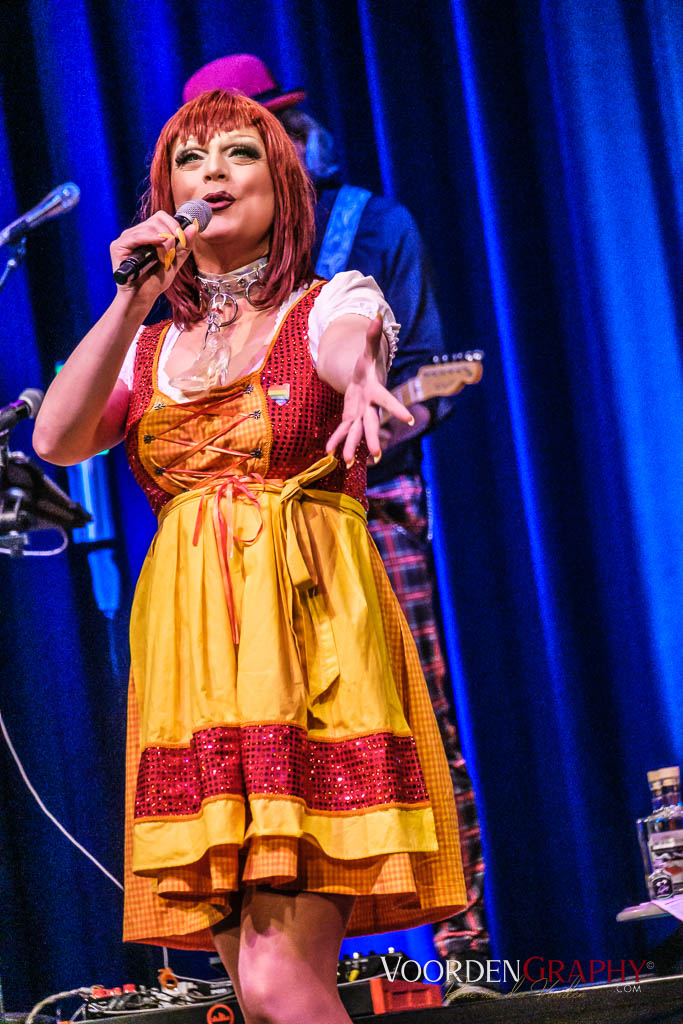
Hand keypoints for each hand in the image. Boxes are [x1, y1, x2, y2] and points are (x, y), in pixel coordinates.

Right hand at [110, 211, 198, 308]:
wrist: (142, 297)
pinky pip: (136, 236)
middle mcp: (135, 233)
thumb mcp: (174, 262)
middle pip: (156, 220)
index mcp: (147, 234)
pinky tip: (159, 244)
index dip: (173, 224)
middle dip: (170, 234)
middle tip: (173, 252)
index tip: (182, 237)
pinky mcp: (118, 247)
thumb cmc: (156, 281)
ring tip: (163, 259)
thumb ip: (184, 245)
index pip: (160, 217)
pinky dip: (150, 239)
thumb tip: (193, 227)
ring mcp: (126, 239)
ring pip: (149, 227)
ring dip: (163, 243)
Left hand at [325, 314, 413, 466]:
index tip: (410, 419)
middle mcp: (370, 407)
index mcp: (376, 391)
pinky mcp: (351, 417)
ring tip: (347, 463)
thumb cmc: (368, 365)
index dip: (397, 409)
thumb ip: (372, 337)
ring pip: (357, 433)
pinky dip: (336, 441)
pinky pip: (344, 431)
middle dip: (373, 439)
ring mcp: (360, 414)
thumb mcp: (368, 351)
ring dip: (352, 447)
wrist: (365, 379)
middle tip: (376, 454)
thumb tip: (376, 316)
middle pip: (372, 424)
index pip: (388, 401)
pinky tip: (329, 454)